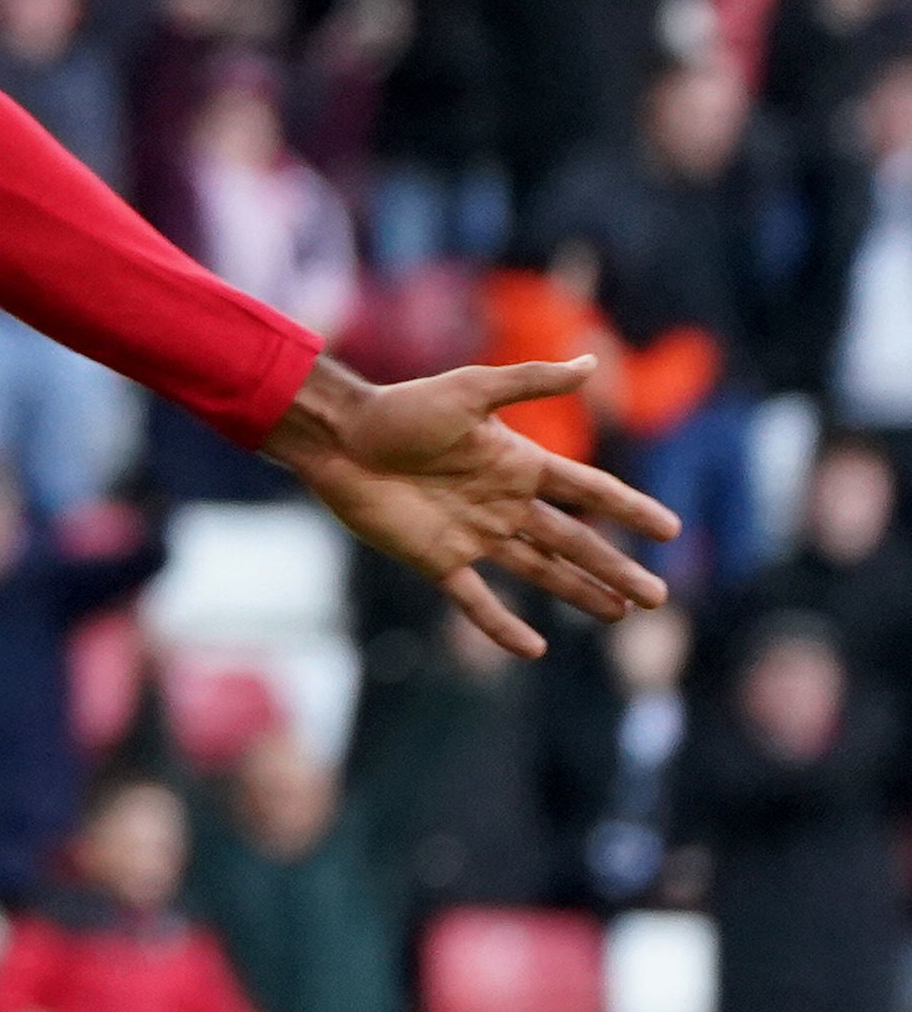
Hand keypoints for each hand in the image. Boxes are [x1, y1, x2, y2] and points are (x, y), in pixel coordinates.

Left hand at [262, 357, 676, 655]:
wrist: (340, 437)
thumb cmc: (401, 408)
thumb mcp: (470, 390)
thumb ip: (530, 382)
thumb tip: (590, 361)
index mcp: (519, 464)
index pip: (589, 491)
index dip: (629, 509)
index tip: (670, 529)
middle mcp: (504, 502)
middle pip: (574, 540)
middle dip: (616, 567)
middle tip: (658, 596)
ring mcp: (474, 534)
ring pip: (539, 571)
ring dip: (579, 592)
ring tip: (620, 614)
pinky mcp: (437, 559)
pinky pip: (475, 600)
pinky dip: (502, 626)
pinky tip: (533, 650)